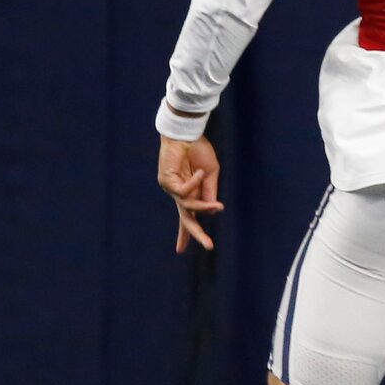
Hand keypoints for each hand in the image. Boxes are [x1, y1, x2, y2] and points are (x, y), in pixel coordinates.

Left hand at [158, 134, 223, 253]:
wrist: (187, 134)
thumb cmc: (199, 151)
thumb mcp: (210, 174)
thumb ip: (209, 192)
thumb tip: (211, 210)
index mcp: (190, 193)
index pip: (187, 217)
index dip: (185, 233)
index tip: (179, 250)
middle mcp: (179, 194)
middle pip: (186, 219)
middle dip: (195, 234)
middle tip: (209, 246)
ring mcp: (171, 188)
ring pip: (188, 207)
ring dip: (204, 208)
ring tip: (218, 208)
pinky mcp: (167, 182)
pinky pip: (184, 191)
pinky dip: (194, 183)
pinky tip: (198, 172)